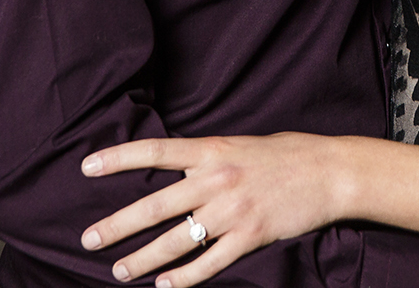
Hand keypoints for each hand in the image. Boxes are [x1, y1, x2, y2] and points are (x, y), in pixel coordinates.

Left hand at [79, 133, 348, 286]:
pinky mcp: (251, 236)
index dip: (118, 159)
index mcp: (213, 149)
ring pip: (177, 241)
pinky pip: (210, 263)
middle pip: (155, 206)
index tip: (86, 168)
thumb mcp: (241, 145)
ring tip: (120, 270)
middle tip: (88, 240)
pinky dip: (185, 278)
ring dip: (143, 258)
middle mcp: (217, 179)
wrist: (331, 171)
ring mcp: (233, 210)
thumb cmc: (287, 154)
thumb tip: (176, 176)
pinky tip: (165, 286)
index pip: (155, 151)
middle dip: (117, 225)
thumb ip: (208, 160)